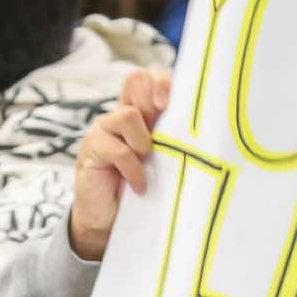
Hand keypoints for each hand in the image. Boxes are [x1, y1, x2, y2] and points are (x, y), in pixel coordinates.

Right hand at [69, 67, 172, 261]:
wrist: (110, 219)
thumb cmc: (143, 188)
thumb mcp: (165, 160)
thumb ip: (174, 139)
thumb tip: (205, 127)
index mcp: (141, 112)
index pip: (148, 76)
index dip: (160, 81)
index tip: (168, 105)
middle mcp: (121, 114)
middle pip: (135, 79)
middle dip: (152, 105)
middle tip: (157, 138)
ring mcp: (104, 129)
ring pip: (128, 115)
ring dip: (143, 143)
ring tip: (146, 164)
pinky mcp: (92, 148)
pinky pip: (119, 149)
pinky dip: (134, 170)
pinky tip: (139, 186)